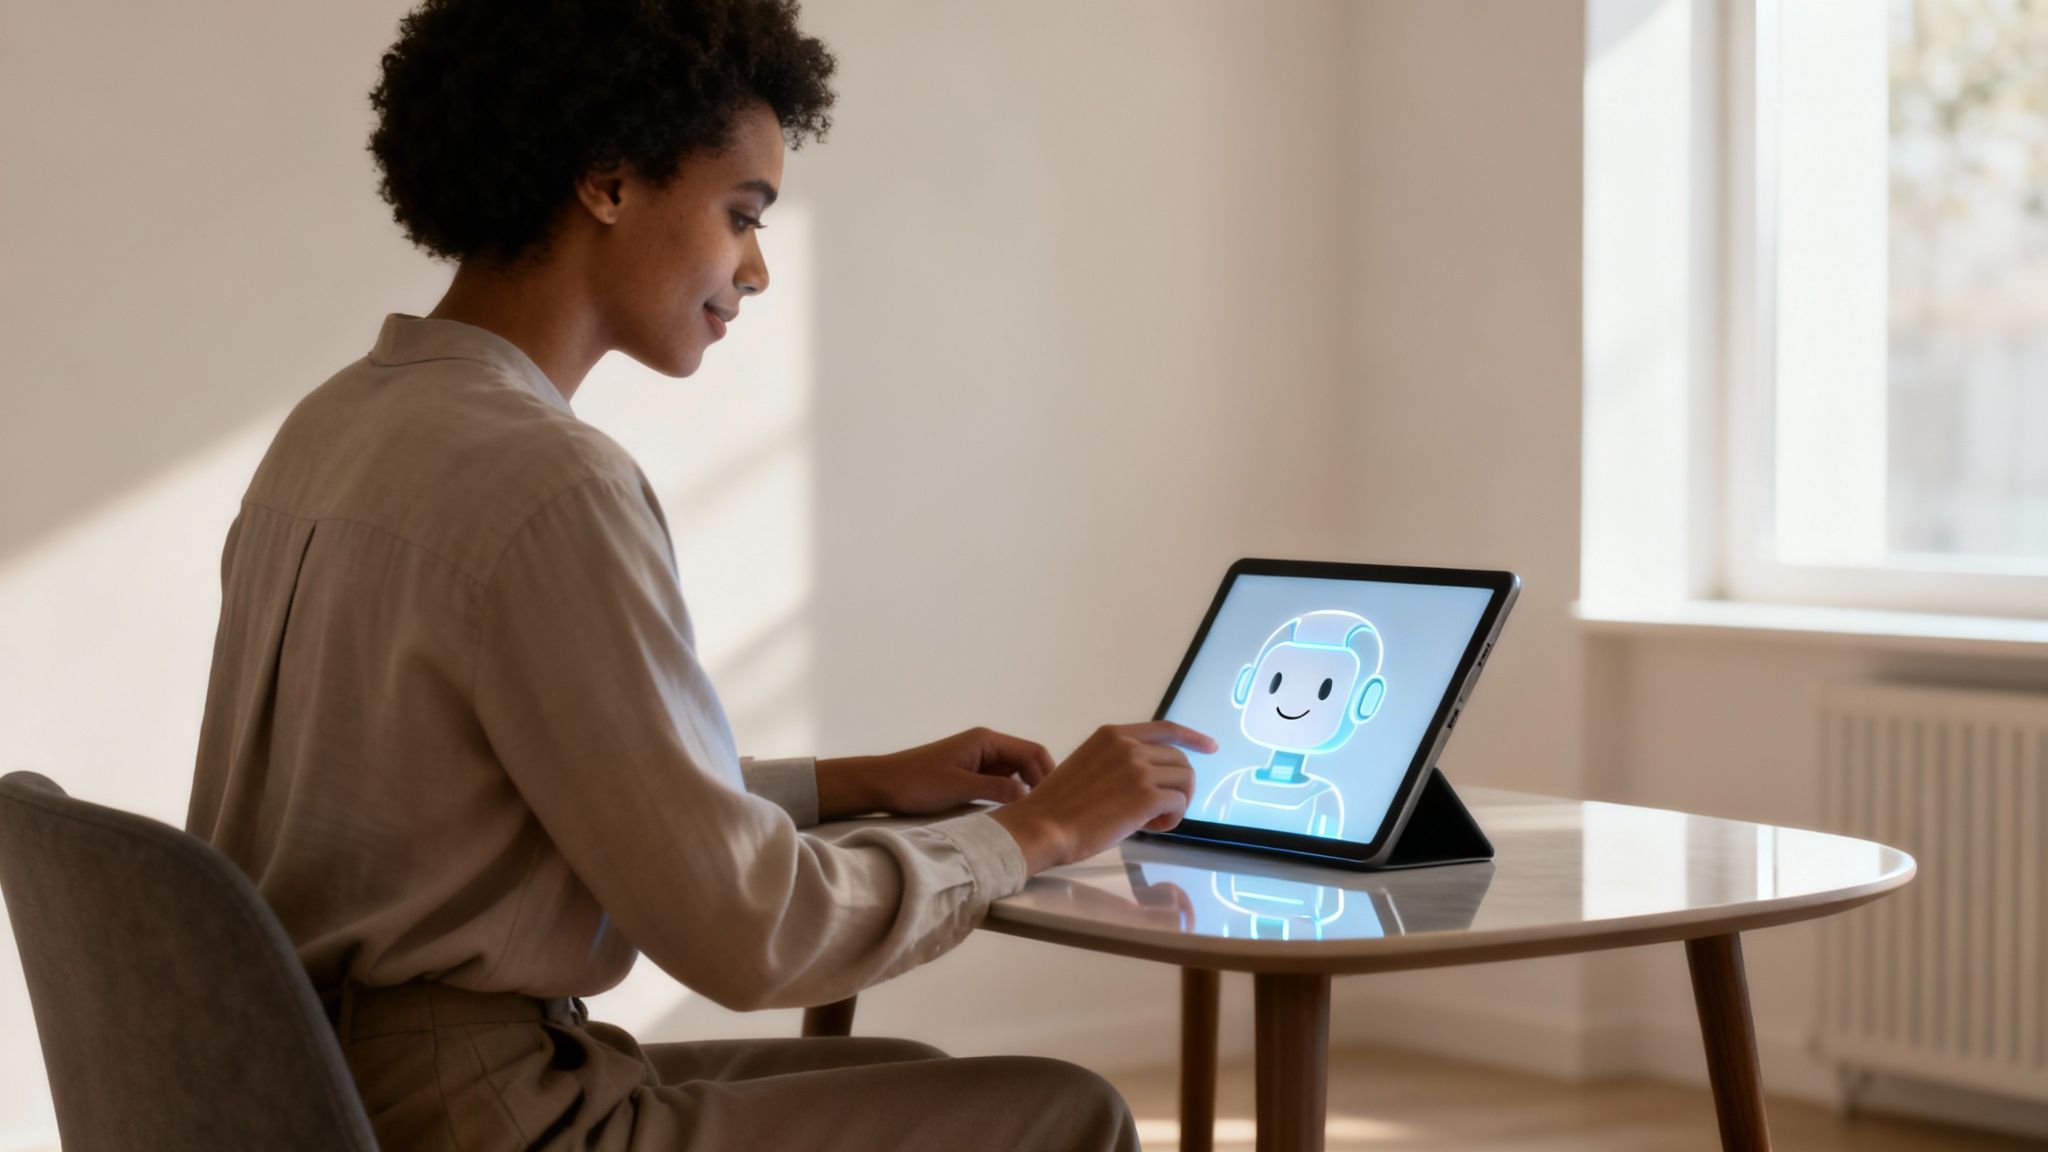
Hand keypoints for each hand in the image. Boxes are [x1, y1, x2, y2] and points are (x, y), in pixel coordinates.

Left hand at [814, 727, 1055, 819]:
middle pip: (1028, 762)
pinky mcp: (971, 775)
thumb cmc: (915, 782)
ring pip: (1015, 774)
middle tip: (1047, 812)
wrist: (882, 784)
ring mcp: (979, 761)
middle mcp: (986, 746)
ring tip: (1032, 816)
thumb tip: (1028, 795)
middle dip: (1040, 784)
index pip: (1032, 752)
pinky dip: (1009, 796)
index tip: (1053, 801)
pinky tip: (1011, 814)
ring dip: (1024, 791)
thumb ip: (995, 790)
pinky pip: (1000, 784)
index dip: (1047, 774)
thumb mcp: (959, 788)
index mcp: (986, 741)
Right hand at [989, 721, 1215, 873]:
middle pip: (1180, 760)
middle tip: (1158, 812)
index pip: (1165, 729)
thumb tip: (1150, 783)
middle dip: (1177, 787)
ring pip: (1185, 781)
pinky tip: (1153, 828)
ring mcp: (1138, 769)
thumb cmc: (1058, 808)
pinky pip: (1180, 804)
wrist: (1042, 827)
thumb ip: (1118, 765)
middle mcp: (1128, 746)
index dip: (1192, 738)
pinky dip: (1173, 819)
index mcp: (1112, 735)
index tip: (1210, 747)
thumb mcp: (1087, 767)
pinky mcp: (1146, 796)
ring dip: (1177, 803)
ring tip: (1153, 821)